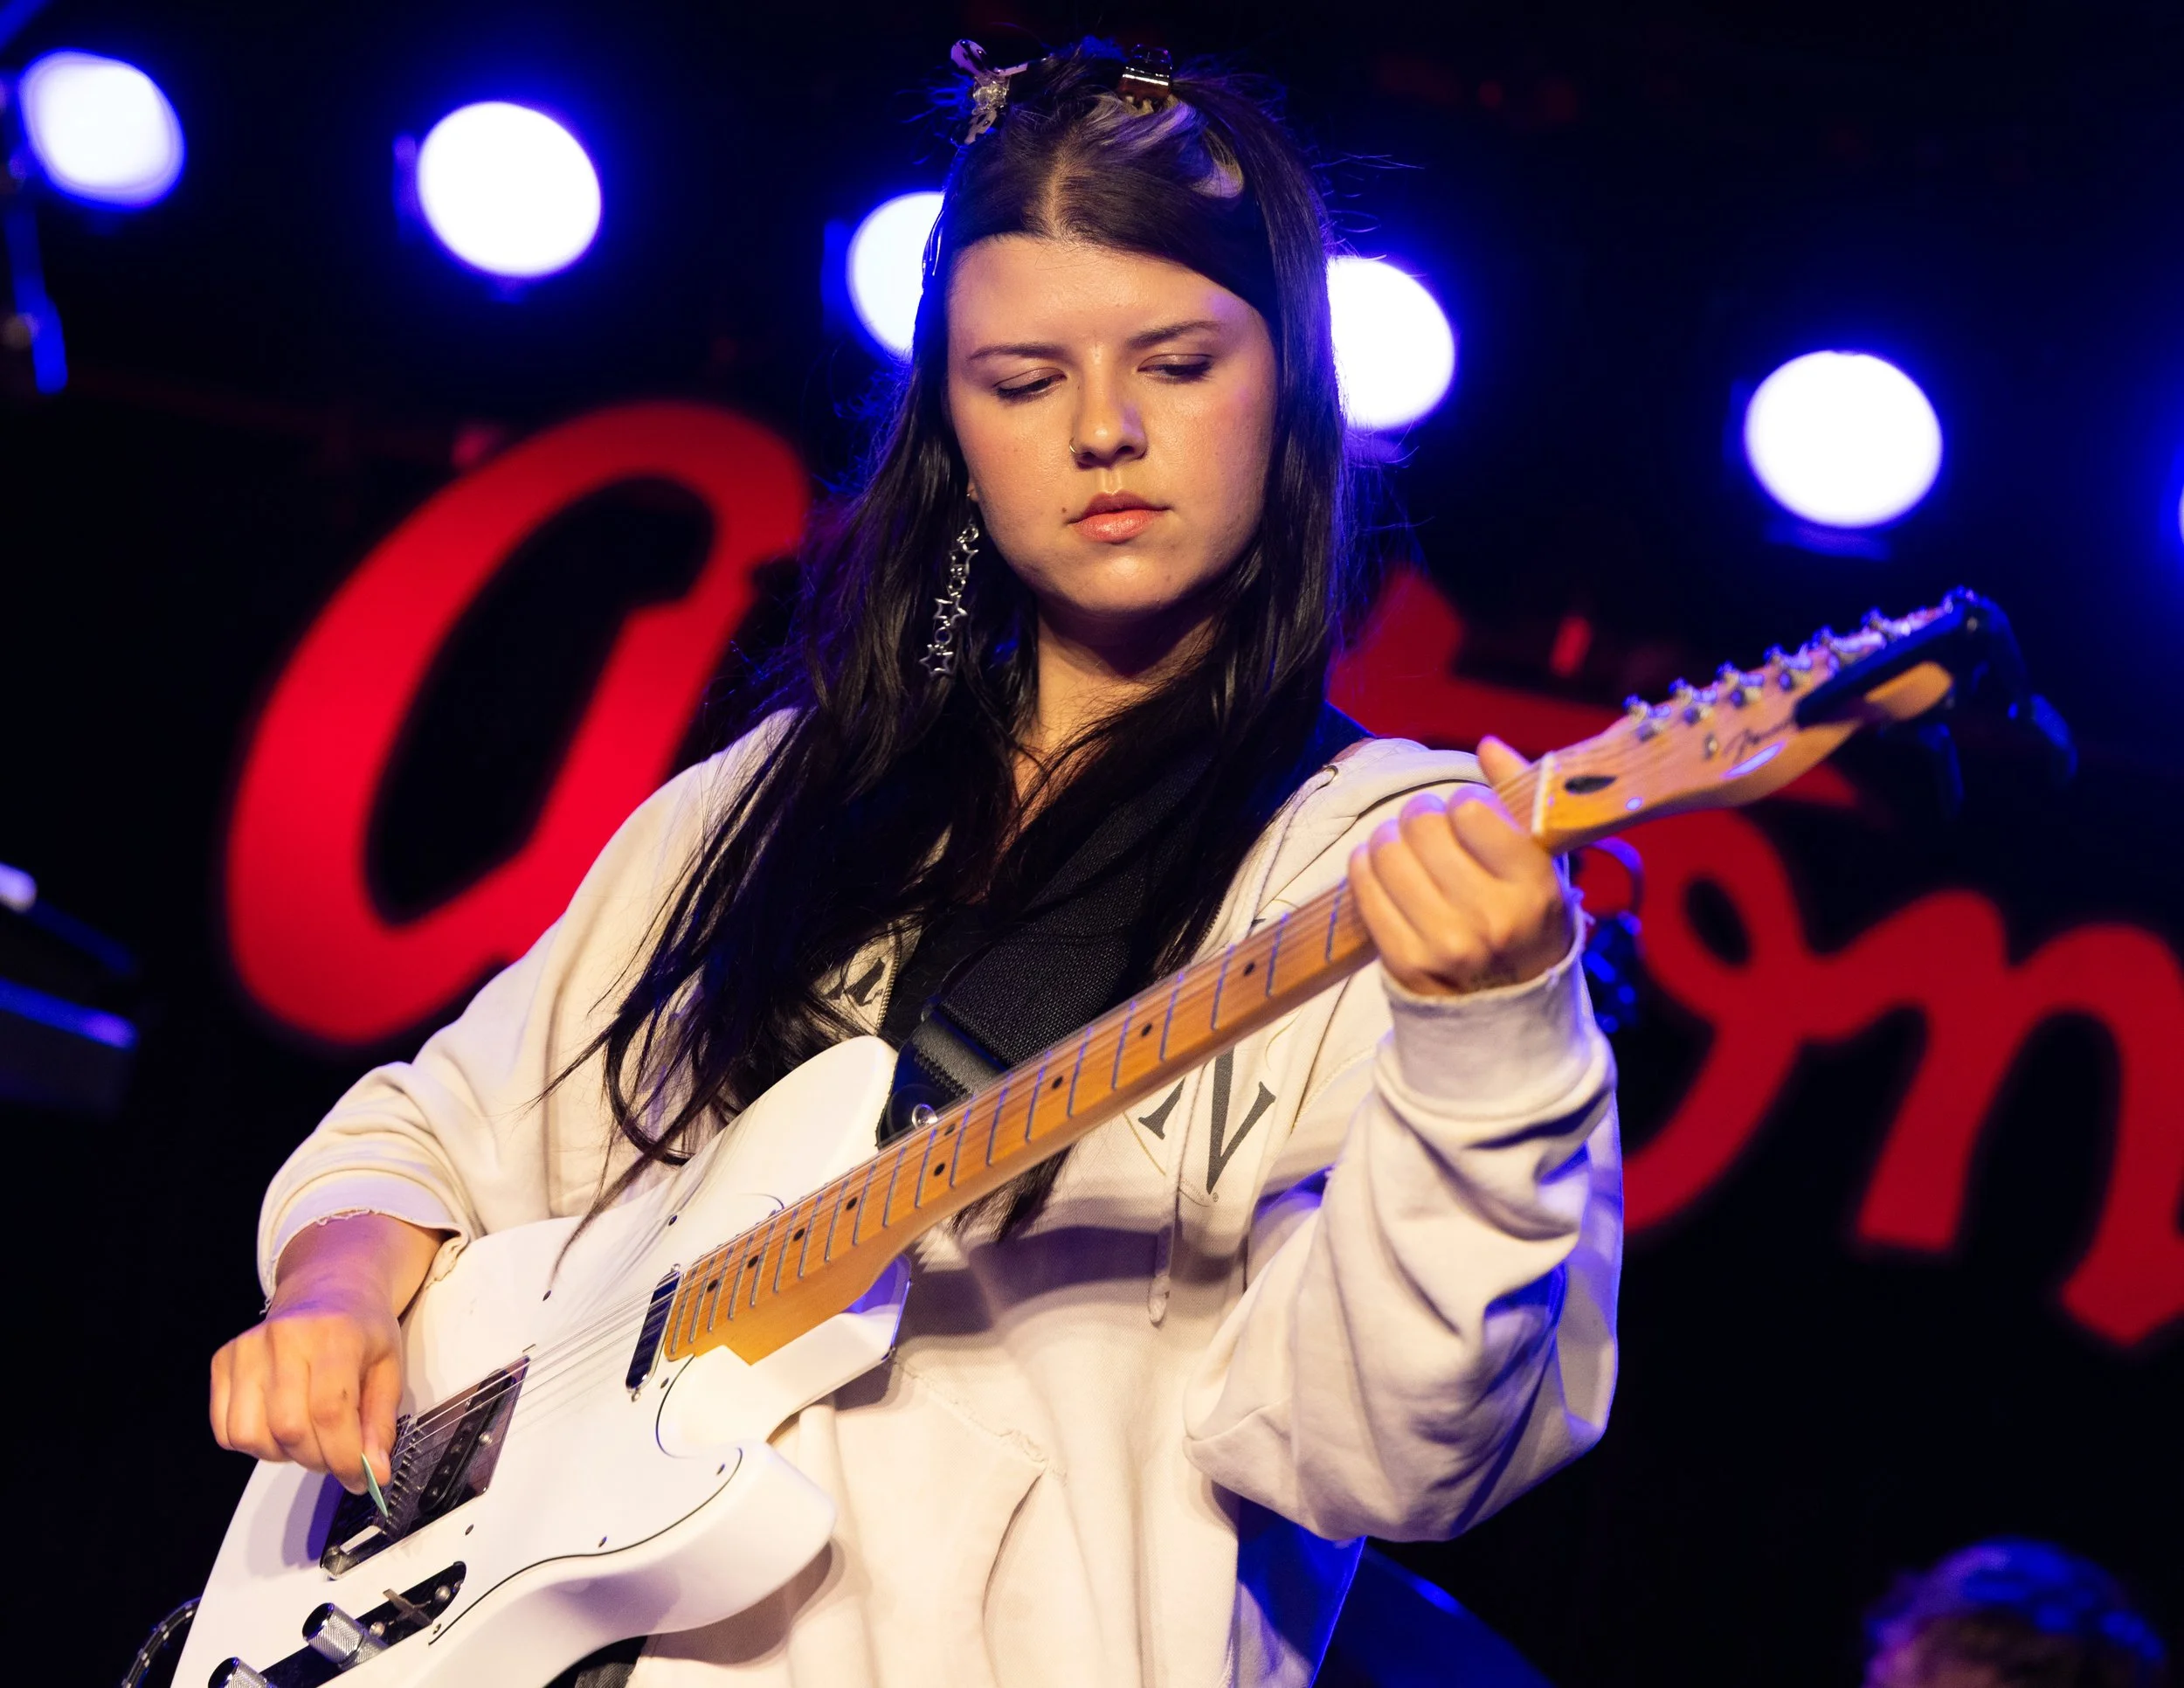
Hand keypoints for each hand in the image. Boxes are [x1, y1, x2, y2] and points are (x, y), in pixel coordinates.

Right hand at [209, 1214, 441, 1493]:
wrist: (328, 1287)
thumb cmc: (362, 1329)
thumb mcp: (389, 1368)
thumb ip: (381, 1422)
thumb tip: (374, 1473)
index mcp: (334, 1334)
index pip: (330, 1411)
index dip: (343, 1456)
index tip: (359, 1477)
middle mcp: (285, 1337)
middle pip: (289, 1428)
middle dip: (317, 1459)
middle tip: (335, 1457)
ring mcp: (247, 1348)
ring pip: (251, 1435)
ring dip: (283, 1454)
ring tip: (308, 1436)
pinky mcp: (223, 1360)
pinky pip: (226, 1429)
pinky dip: (254, 1443)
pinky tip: (279, 1426)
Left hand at [1348, 736, 1572, 996]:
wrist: (1508, 1005)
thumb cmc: (1526, 919)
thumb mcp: (1543, 863)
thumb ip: (1521, 798)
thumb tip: (1488, 745)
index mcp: (1533, 889)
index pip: (1472, 810)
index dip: (1464, 802)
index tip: (1468, 813)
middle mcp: (1490, 919)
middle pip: (1423, 826)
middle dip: (1422, 815)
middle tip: (1429, 827)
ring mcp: (1444, 943)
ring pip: (1387, 851)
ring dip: (1389, 838)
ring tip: (1405, 847)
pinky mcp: (1404, 961)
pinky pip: (1363, 888)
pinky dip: (1365, 866)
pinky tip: (1381, 868)